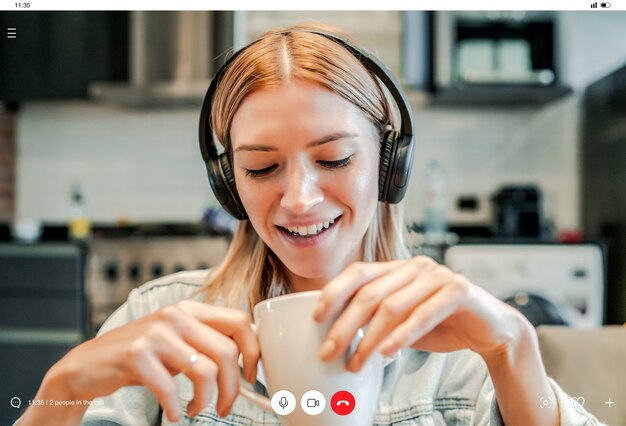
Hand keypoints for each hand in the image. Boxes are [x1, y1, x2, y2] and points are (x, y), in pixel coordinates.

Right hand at [46, 300, 258, 421]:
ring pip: (205, 371)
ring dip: (206, 400)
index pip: (239, 322)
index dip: (253, 351)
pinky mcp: (136, 355)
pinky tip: (173, 412)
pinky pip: (171, 388)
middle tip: (226, 406)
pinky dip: (175, 407)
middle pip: (227, 351)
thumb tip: (249, 359)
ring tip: (197, 409)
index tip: (250, 376)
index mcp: (191, 309)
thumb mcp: (179, 340)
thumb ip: (208, 341)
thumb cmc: (142, 355)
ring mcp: (156, 334)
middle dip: (233, 387)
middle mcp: (176, 316)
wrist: (89, 363)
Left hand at [313, 256, 525, 371]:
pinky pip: (423, 315)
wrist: (490, 328)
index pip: (358, 272)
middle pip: (370, 293)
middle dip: (344, 325)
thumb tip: (335, 337)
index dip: (334, 292)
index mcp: (398, 268)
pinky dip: (402, 336)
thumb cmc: (440, 323)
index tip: (315, 317)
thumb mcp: (402, 319)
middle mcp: (415, 266)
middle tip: (327, 352)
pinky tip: (387, 353)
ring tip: (355, 364)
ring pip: (393, 306)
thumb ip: (374, 319)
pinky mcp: (458, 290)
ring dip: (369, 339)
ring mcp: (437, 276)